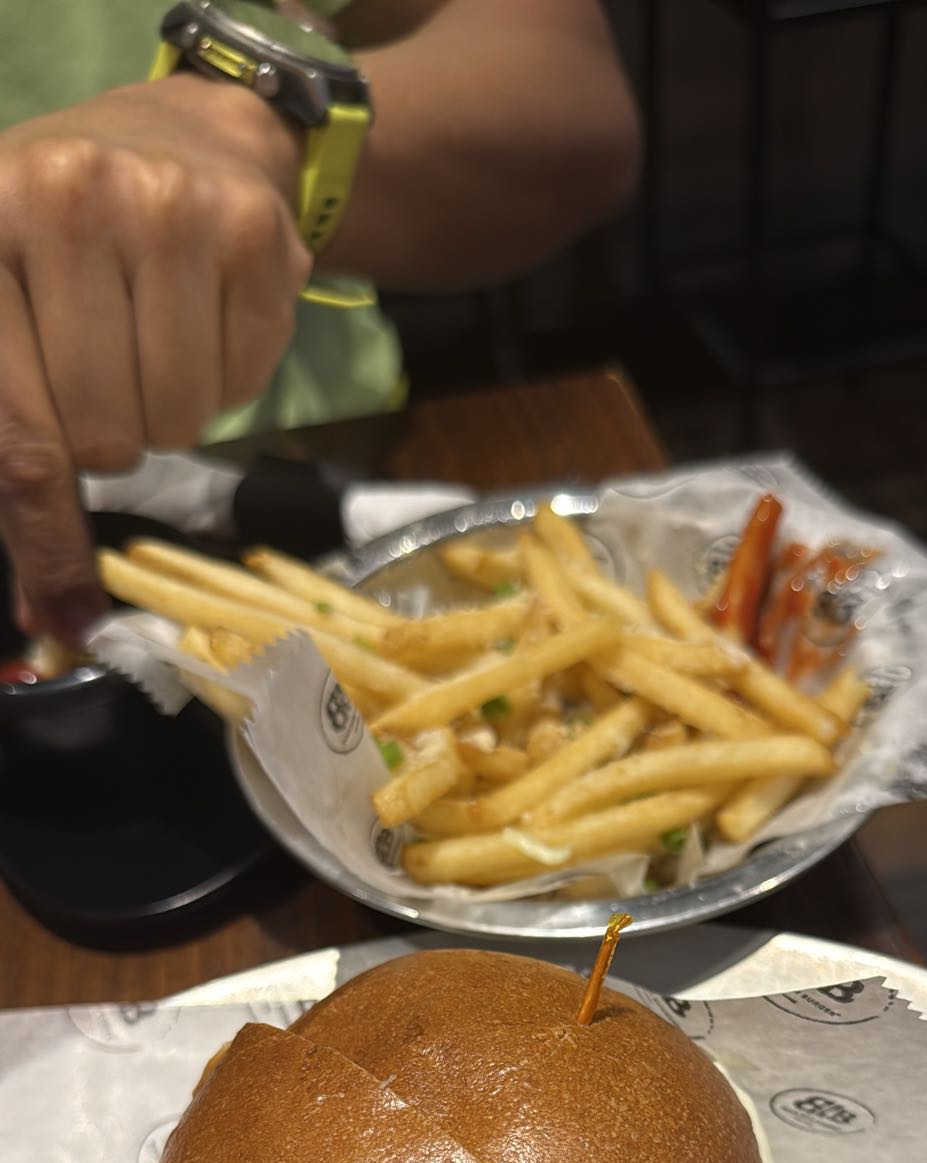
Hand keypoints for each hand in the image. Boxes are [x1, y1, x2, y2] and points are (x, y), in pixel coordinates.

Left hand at [0, 76, 309, 644]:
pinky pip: (242, 384)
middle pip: (101, 433)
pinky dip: (227, 378)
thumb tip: (52, 613)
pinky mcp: (252, 232)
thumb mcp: (6, 308)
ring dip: (168, 412)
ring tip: (155, 345)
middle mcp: (63, 198)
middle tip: (109, 380)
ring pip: (176, 417)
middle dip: (110, 438)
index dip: (45, 530)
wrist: (187, 135)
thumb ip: (13, 451)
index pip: (16, 429)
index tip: (67, 608)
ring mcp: (166, 207)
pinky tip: (207, 318)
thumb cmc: (68, 244)